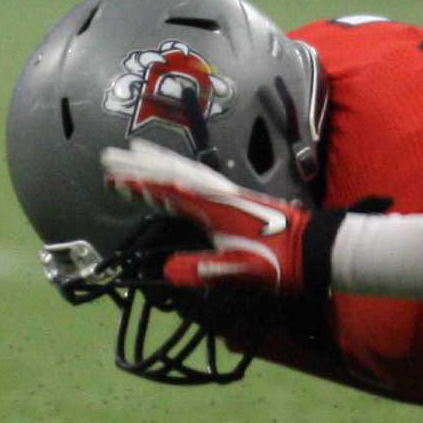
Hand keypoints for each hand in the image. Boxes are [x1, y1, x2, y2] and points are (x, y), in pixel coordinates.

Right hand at [101, 141, 311, 291]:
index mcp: (212, 207)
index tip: (111, 179)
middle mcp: (216, 192)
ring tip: (135, 150)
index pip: (167, 190)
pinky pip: (197, 175)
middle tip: (108, 156)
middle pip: (172, 170)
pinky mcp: (235, 196)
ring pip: (185, 168)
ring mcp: (227, 192)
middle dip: (139, 164)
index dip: (138, 185)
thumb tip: (165, 270)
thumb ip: (202, 271)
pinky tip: (175, 173)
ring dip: (157, 160)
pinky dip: (178, 168)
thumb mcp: (238, 272)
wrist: (314, 248)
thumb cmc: (277, 261)